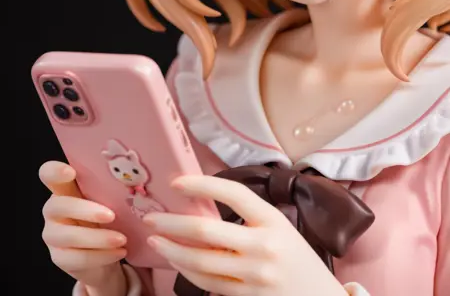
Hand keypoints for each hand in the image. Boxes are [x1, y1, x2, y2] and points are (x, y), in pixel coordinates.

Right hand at [40, 161, 127, 295]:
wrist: (106, 255)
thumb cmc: (107, 217)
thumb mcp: (108, 199)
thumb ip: (110, 187)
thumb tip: (135, 176)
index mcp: (64, 189)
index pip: (48, 173)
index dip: (55, 171)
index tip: (71, 172)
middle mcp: (53, 210)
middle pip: (59, 206)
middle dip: (86, 210)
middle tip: (112, 216)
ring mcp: (53, 235)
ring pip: (70, 236)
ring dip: (98, 238)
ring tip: (122, 239)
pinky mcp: (59, 258)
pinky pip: (78, 258)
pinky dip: (102, 256)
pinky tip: (119, 252)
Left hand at [144, 175, 346, 295]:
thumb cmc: (296, 257)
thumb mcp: (279, 228)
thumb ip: (248, 218)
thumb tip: (202, 203)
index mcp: (273, 220)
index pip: (234, 194)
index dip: (202, 185)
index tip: (177, 182)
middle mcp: (264, 247)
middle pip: (206, 231)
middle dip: (172, 223)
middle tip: (151, 217)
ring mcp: (255, 276)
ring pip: (200, 261)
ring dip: (172, 249)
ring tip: (155, 239)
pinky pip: (209, 283)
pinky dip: (187, 270)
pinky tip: (176, 260)